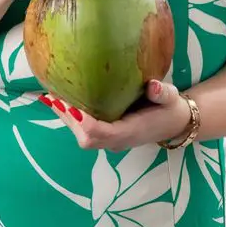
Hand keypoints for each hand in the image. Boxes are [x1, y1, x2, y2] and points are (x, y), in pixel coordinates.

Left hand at [39, 80, 192, 150]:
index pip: (100, 133)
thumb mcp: (171, 98)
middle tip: (53, 96)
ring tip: (50, 97)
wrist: (175, 123)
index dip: (83, 122)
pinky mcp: (108, 134)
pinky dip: (72, 118)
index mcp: (130, 132)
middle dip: (68, 119)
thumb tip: (153, 86)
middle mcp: (117, 140)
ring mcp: (112, 140)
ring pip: (83, 136)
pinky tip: (61, 101)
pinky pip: (86, 131)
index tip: (69, 104)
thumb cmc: (171, 108)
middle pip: (86, 137)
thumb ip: (163, 93)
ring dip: (67, 119)